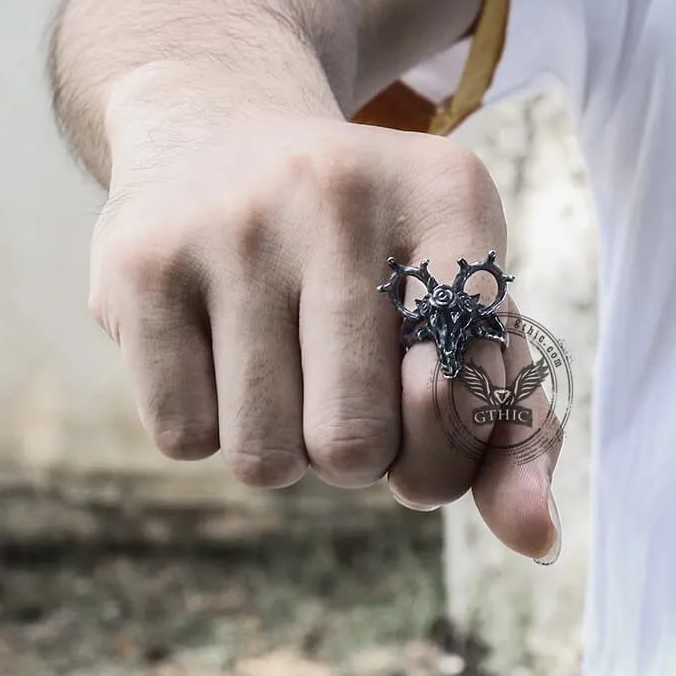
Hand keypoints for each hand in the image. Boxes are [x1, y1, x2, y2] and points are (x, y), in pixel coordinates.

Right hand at [89, 82, 561, 561]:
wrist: (216, 135)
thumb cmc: (359, 251)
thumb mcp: (451, 306)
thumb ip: (508, 425)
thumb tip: (535, 540)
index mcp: (446, 195)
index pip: (475, 394)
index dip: (451, 435)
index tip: (420, 392)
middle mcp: (338, 194)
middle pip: (356, 447)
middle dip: (355, 451)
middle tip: (339, 383)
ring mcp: (229, 226)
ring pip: (262, 457)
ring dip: (280, 442)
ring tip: (275, 359)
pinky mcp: (139, 266)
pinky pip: (183, 437)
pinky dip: (208, 422)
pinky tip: (212, 344)